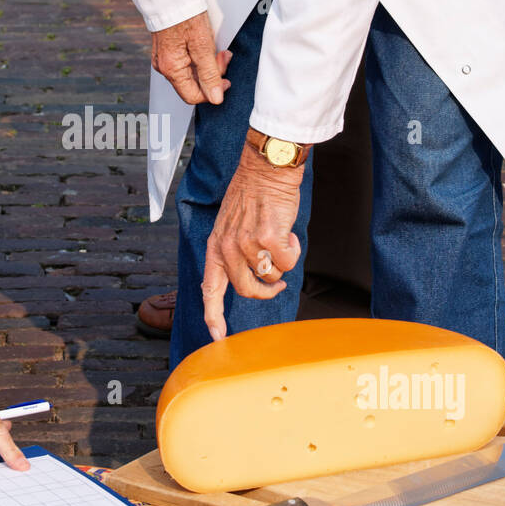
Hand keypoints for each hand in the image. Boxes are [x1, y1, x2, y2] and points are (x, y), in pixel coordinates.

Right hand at [151, 11, 231, 105]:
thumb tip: (216, 98)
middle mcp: (165, 67)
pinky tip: (207, 46)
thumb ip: (209, 74)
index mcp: (171, 69)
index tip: (226, 80)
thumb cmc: (185, 15)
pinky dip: (200, 57)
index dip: (212, 91)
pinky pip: (187, 62)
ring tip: (218, 49)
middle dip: (212, 74)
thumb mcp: (202, 46)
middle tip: (223, 56)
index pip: (193, 96)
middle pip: (193, 84)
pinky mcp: (169, 50)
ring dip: (208, 64)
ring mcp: (165, 59)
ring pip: (192, 73)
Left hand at [201, 141, 306, 341]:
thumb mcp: (230, 225)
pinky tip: (289, 233)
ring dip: (282, 263)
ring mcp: (246, 244)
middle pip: (247, 291)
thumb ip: (234, 251)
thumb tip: (253, 278)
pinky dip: (294, 250)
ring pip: (272, 276)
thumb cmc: (253, 195)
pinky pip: (288, 263)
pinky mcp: (268, 239)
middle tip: (278, 285)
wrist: (265, 168)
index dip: (214, 316)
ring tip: (281, 241)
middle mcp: (226, 248)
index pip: (210, 289)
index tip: (218, 337)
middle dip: (266, 292)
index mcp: (215, 246)